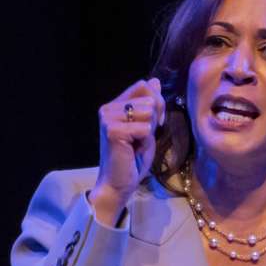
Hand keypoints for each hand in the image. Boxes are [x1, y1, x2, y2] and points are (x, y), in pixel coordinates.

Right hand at [92, 78, 166, 222]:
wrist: (119, 184)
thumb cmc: (133, 159)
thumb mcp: (147, 127)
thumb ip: (150, 105)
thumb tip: (155, 80)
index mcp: (115, 105)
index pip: (144, 85)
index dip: (157, 102)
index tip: (155, 123)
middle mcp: (108, 108)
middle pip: (149, 97)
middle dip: (155, 118)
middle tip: (141, 138)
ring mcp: (108, 118)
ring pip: (148, 111)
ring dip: (149, 131)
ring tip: (136, 144)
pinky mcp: (112, 131)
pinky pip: (145, 128)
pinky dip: (145, 142)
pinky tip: (134, 151)